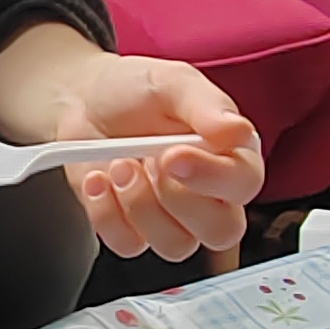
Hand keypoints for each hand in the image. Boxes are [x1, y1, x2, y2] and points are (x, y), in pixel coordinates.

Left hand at [53, 55, 260, 272]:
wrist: (84, 100)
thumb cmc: (137, 90)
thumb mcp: (172, 83)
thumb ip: (207, 106)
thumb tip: (238, 131)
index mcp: (231, 155)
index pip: (245, 184)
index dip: (213, 177)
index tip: (174, 156)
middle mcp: (208, 193)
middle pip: (221, 230)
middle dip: (177, 198)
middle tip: (148, 160)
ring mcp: (172, 217)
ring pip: (176, 245)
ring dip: (140, 204)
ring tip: (119, 165)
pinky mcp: (134, 231)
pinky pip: (129, 245)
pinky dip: (107, 214)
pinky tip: (98, 180)